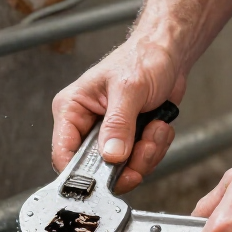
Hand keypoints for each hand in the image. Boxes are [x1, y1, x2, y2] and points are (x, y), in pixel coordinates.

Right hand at [51, 36, 185, 192]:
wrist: (169, 55)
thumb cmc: (143, 58)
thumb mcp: (129, 89)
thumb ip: (118, 124)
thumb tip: (111, 155)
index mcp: (73, 108)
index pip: (63, 152)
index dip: (83, 172)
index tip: (108, 176)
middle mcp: (87, 124)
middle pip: (97, 167)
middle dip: (128, 161)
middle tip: (145, 144)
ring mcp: (108, 134)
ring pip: (122, 168)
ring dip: (146, 153)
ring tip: (155, 127)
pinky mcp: (128, 140)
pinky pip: (140, 161)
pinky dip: (155, 148)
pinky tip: (159, 125)